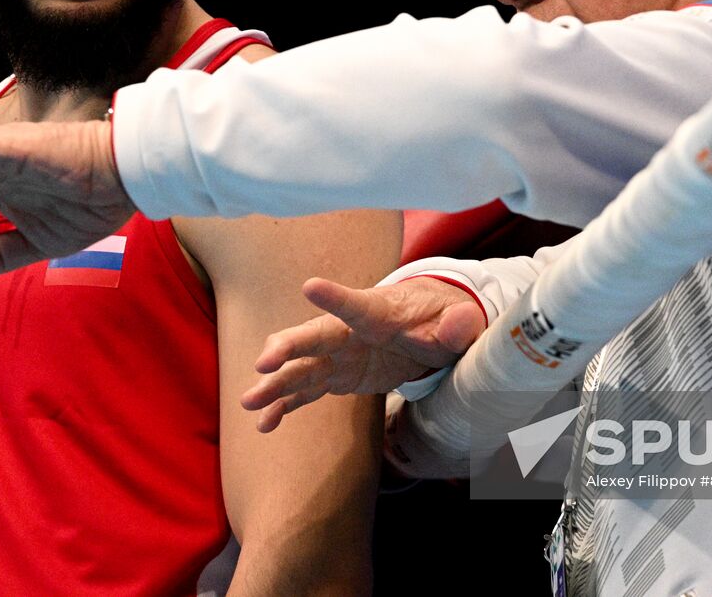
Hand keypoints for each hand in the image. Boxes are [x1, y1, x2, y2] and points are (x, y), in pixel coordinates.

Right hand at [242, 275, 486, 432]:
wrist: (429, 326)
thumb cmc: (440, 318)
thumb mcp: (456, 323)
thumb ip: (457, 326)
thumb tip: (462, 323)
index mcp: (379, 313)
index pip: (357, 304)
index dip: (335, 297)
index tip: (310, 287)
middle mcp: (349, 332)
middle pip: (314, 336)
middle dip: (287, 348)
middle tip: (263, 363)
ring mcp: (338, 355)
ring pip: (301, 369)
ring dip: (275, 385)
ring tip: (250, 404)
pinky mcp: (336, 376)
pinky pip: (305, 392)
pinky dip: (285, 406)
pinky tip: (265, 424)